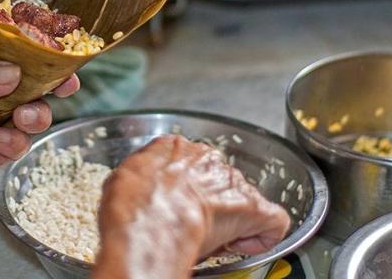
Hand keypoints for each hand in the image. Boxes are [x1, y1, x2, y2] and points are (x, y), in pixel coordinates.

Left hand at [0, 46, 79, 192]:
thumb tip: (10, 72)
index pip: (9, 53)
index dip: (36, 53)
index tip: (59, 54)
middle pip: (28, 84)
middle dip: (50, 84)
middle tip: (64, 86)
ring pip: (28, 115)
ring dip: (35, 114)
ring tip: (25, 116)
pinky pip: (14, 146)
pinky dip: (16, 143)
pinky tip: (2, 141)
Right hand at [93, 135, 289, 278]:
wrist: (151, 223)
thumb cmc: (130, 207)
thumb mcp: (119, 181)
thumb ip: (138, 180)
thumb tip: (136, 190)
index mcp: (173, 147)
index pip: (186, 163)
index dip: (184, 189)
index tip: (178, 208)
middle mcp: (206, 157)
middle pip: (216, 179)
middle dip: (210, 203)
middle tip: (194, 229)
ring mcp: (231, 181)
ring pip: (243, 198)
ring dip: (234, 219)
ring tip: (216, 242)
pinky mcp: (252, 207)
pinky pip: (272, 220)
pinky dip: (265, 234)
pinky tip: (248, 245)